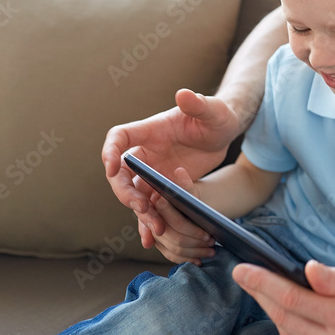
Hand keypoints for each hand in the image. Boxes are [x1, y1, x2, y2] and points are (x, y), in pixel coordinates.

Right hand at [103, 88, 240, 246]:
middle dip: (126, 192)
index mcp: (150, 131)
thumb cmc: (217, 116)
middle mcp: (145, 152)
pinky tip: (153, 240)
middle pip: (121, 174)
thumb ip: (199, 104)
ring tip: (156, 228)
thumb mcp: (214, 110)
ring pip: (134, 195)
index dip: (110, 151)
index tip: (111, 167)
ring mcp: (152, 172)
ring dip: (140, 212)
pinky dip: (149, 223)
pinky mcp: (163, 188)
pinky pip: (150, 207)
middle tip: (141, 207)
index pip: (119, 138)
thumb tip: (184, 94)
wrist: (224, 134)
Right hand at [142, 166, 216, 264]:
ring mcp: (152, 233)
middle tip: (208, 238)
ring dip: (192, 250)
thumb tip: (179, 172)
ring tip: (211, 249)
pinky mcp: (161, 244)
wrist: (189, 203)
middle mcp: (146, 217)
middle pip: (165, 233)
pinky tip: (200, 260)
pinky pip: (171, 255)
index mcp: (149, 200)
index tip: (175, 228)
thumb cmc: (188, 194)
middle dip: (189, 236)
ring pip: (170, 247)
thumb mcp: (188, 187)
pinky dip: (186, 259)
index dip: (157, 221)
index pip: (149, 213)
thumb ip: (183, 182)